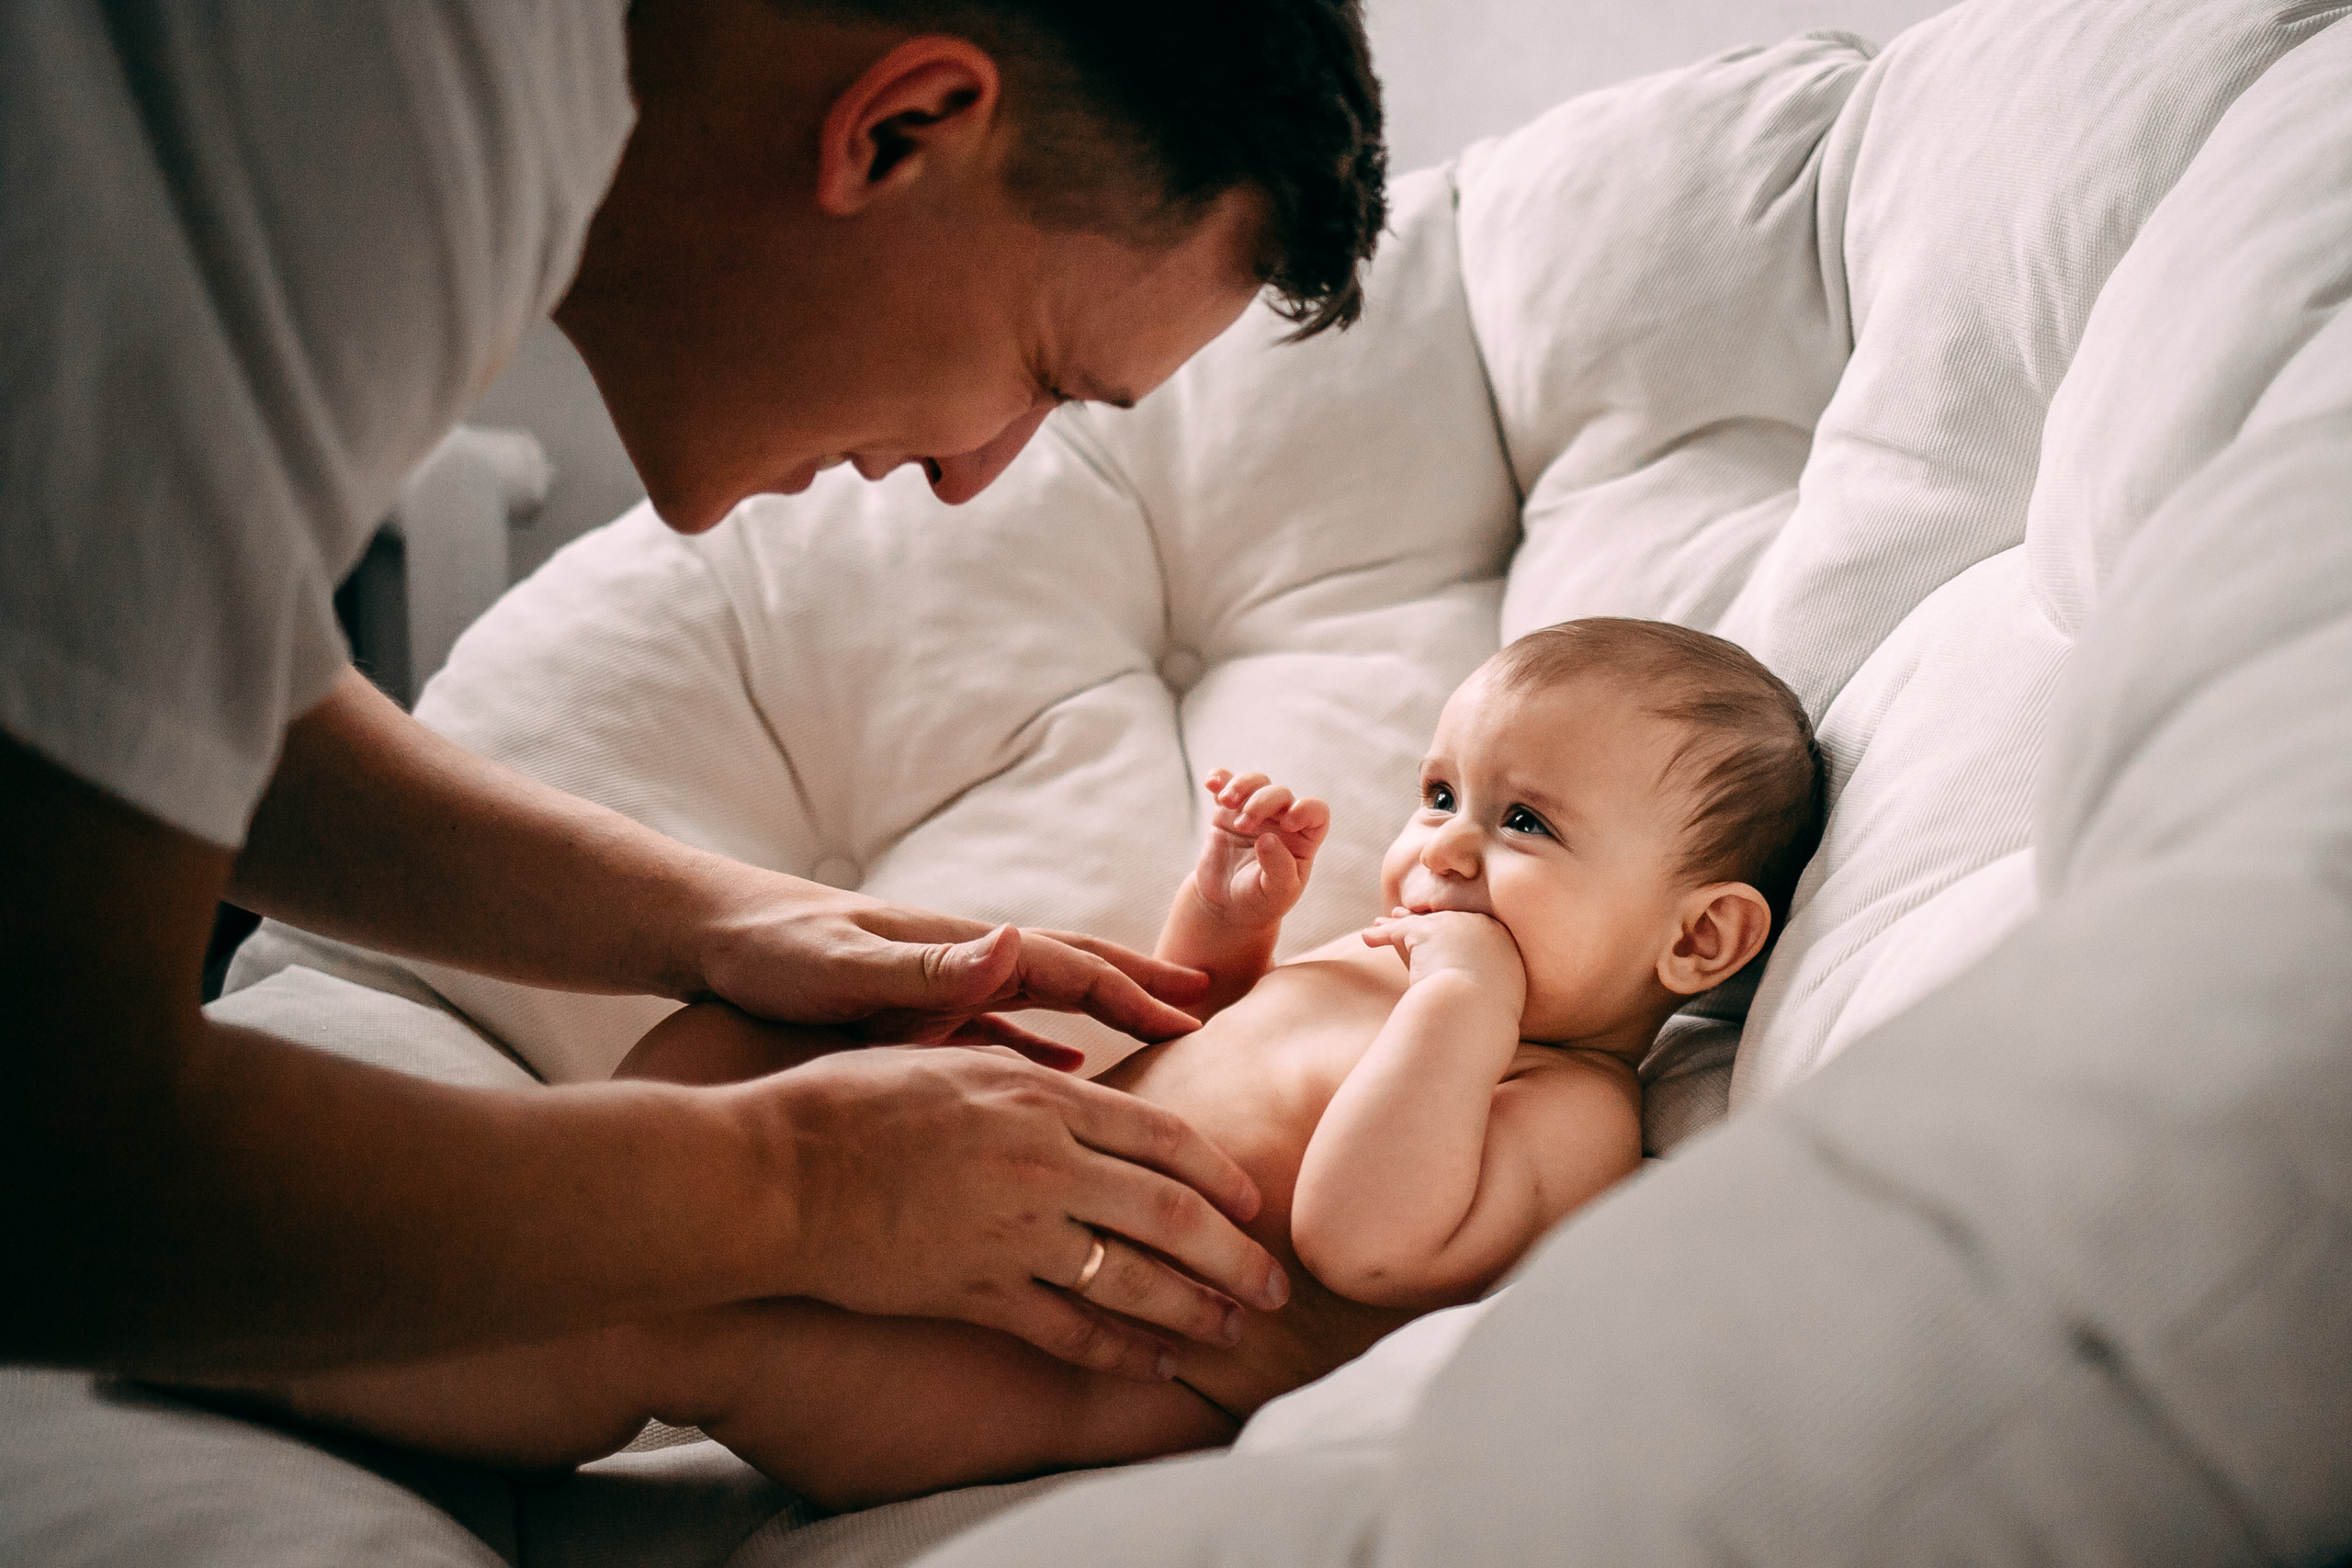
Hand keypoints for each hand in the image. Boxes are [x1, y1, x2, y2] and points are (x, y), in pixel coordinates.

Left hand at [695, 877, 1212, 1066]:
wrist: (705, 939)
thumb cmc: (767, 956)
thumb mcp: (840, 968)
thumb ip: (925, 966)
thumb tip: (1008, 940)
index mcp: (957, 948)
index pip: (1067, 966)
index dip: (1133, 992)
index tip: (1194, 1018)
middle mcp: (961, 959)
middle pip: (1073, 972)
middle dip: (1142, 991)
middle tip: (1209, 1013)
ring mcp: (942, 984)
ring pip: (1046, 1003)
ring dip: (1107, 1019)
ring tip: (1164, 1041)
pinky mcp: (915, 1013)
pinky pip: (1002, 1036)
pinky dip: (1046, 1055)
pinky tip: (1068, 1080)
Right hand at [751, 1046, 1291, 1379]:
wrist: (772, 1172)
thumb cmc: (845, 1102)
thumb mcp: (946, 1055)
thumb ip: (1019, 1065)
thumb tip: (1074, 1068)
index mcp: (1040, 1097)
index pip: (1162, 1137)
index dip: (1218, 1175)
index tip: (1252, 1204)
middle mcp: (1043, 1163)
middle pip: (1171, 1213)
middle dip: (1233, 1256)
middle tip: (1275, 1286)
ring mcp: (1013, 1232)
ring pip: (1132, 1277)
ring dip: (1192, 1309)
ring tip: (1232, 1331)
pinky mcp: (976, 1291)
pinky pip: (1067, 1329)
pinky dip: (1119, 1350)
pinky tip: (1153, 1364)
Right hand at [1190, 770, 1330, 927]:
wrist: (1226, 905)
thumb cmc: (1260, 900)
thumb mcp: (1276, 894)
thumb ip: (1279, 869)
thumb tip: (1268, 839)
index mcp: (1303, 839)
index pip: (1316, 811)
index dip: (1306, 809)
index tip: (1287, 823)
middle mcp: (1282, 820)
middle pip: (1280, 793)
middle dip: (1261, 803)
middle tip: (1243, 825)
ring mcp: (1255, 812)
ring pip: (1256, 782)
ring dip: (1241, 785)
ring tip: (1225, 801)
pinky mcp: (1227, 811)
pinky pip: (1226, 785)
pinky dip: (1219, 779)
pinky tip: (1210, 784)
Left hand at [1361, 907, 1527, 1018]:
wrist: (1475, 1011)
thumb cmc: (1488, 1017)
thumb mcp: (1497, 998)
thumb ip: (1486, 986)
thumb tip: (1478, 999)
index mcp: (1503, 944)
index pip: (1471, 932)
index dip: (1450, 933)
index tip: (1437, 936)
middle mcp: (1482, 927)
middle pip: (1446, 922)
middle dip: (1422, 921)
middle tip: (1403, 916)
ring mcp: (1456, 926)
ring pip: (1421, 924)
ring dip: (1398, 925)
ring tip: (1380, 924)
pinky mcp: (1429, 931)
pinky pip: (1399, 930)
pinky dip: (1380, 935)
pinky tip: (1367, 938)